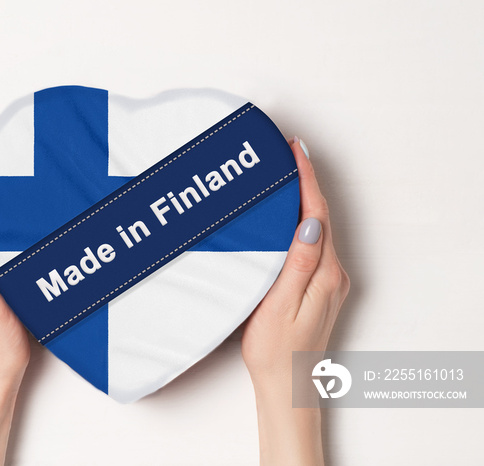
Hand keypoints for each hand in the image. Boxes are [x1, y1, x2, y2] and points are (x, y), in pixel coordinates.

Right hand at [241, 137, 349, 464]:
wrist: (286, 387)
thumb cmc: (276, 352)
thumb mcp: (280, 305)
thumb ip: (298, 263)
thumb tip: (311, 222)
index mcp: (324, 273)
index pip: (316, 213)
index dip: (306, 179)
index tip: (295, 150)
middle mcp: (332, 273)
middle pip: (320, 215)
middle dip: (305, 180)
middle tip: (286, 153)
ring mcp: (326, 280)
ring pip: (315, 227)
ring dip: (302, 198)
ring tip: (284, 174)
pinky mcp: (317, 286)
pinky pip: (310, 243)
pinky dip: (299, 220)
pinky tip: (285, 215)